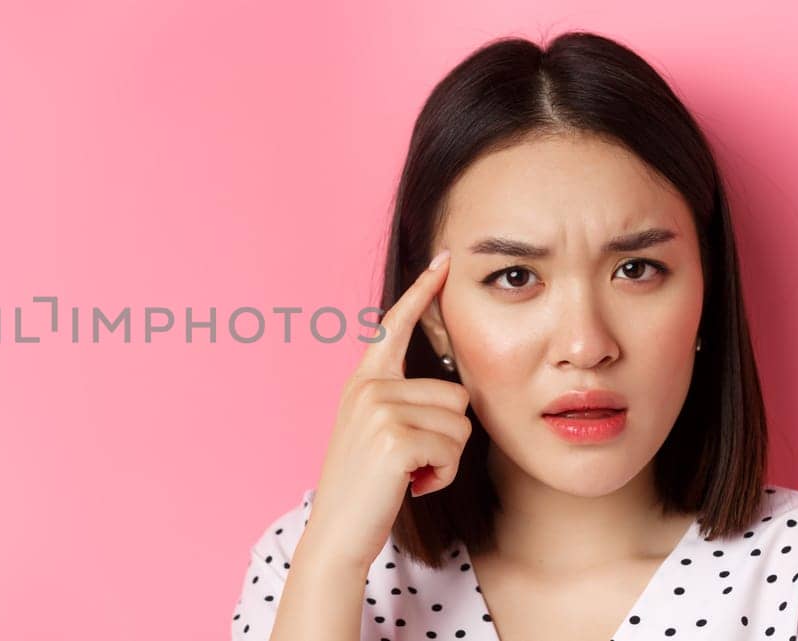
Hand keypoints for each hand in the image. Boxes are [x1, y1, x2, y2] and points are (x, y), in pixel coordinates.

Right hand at [296, 249, 472, 571]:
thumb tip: (452, 391)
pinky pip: (452, 447)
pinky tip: (413, 486)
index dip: (422, 292)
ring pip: (460, 421)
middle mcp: (368, 387)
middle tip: (413, 463)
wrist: (338, 531)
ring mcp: (379, 409)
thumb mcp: (377, 433)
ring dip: (448, 457)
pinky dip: (442, 474)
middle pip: (455, 392)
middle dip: (449, 435)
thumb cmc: (366, 488)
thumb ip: (401, 402)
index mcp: (364, 382)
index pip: (396, 326)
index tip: (444, 259)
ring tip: (411, 474)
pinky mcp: (394, 437)